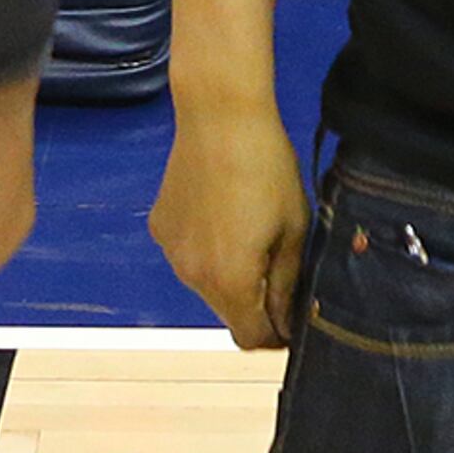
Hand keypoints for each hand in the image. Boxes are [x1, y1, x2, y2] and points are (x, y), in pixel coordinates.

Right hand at [151, 100, 308, 348]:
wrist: (220, 115)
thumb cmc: (268, 168)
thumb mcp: (294, 230)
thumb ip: (288, 286)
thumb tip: (287, 324)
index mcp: (231, 281)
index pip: (251, 337)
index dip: (276, 335)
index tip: (293, 317)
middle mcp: (192, 276)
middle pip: (227, 313)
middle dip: (254, 303)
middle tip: (277, 265)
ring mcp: (171, 251)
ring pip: (206, 285)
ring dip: (228, 276)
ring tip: (248, 231)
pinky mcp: (160, 225)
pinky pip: (187, 255)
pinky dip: (205, 249)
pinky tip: (220, 212)